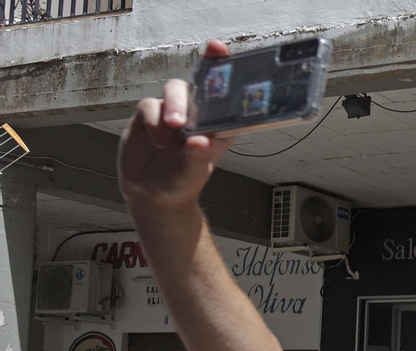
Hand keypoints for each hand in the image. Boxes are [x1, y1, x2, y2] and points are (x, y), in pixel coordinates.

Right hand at [118, 40, 236, 212]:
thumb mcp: (193, 174)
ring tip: (170, 133)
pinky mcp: (148, 115)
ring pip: (171, 92)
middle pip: (193, 85)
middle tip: (179, 124)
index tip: (219, 48)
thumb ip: (197, 158)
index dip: (222, 66)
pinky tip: (157, 143)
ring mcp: (171, 112)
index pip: (223, 91)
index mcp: (217, 122)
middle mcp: (196, 113)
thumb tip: (199, 142)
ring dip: (170, 109)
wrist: (152, 193)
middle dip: (184, 98)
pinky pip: (149, 106)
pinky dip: (153, 122)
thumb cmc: (182, 182)